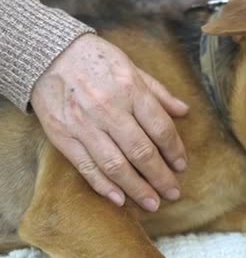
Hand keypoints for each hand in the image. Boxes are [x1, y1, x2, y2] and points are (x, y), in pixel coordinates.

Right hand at [31, 34, 188, 211]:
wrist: (48, 54)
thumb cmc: (97, 60)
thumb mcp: (133, 68)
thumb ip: (159, 93)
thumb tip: (184, 111)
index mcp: (131, 90)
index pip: (160, 128)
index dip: (175, 150)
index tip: (182, 166)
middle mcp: (109, 109)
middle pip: (141, 152)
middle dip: (160, 177)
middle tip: (173, 193)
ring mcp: (84, 124)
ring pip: (115, 165)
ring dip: (137, 188)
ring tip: (152, 203)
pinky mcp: (62, 136)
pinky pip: (86, 166)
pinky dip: (103, 186)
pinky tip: (119, 199)